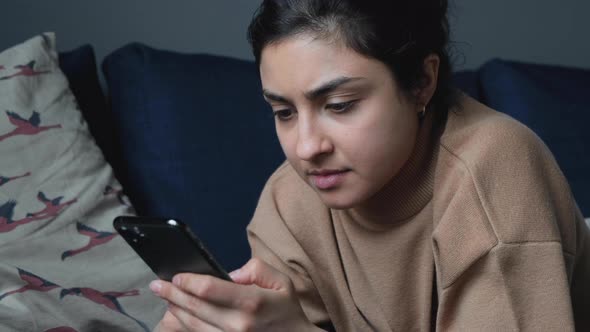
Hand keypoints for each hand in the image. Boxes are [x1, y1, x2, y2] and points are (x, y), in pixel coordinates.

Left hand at [151, 258, 319, 330]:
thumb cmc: (286, 309)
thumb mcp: (282, 280)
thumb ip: (256, 269)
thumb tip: (230, 275)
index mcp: (252, 303)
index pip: (210, 289)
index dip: (188, 282)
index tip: (176, 276)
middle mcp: (238, 325)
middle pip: (195, 307)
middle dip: (172, 294)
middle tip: (157, 285)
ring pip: (192, 325)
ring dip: (175, 310)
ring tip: (165, 298)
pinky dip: (185, 325)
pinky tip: (178, 315)